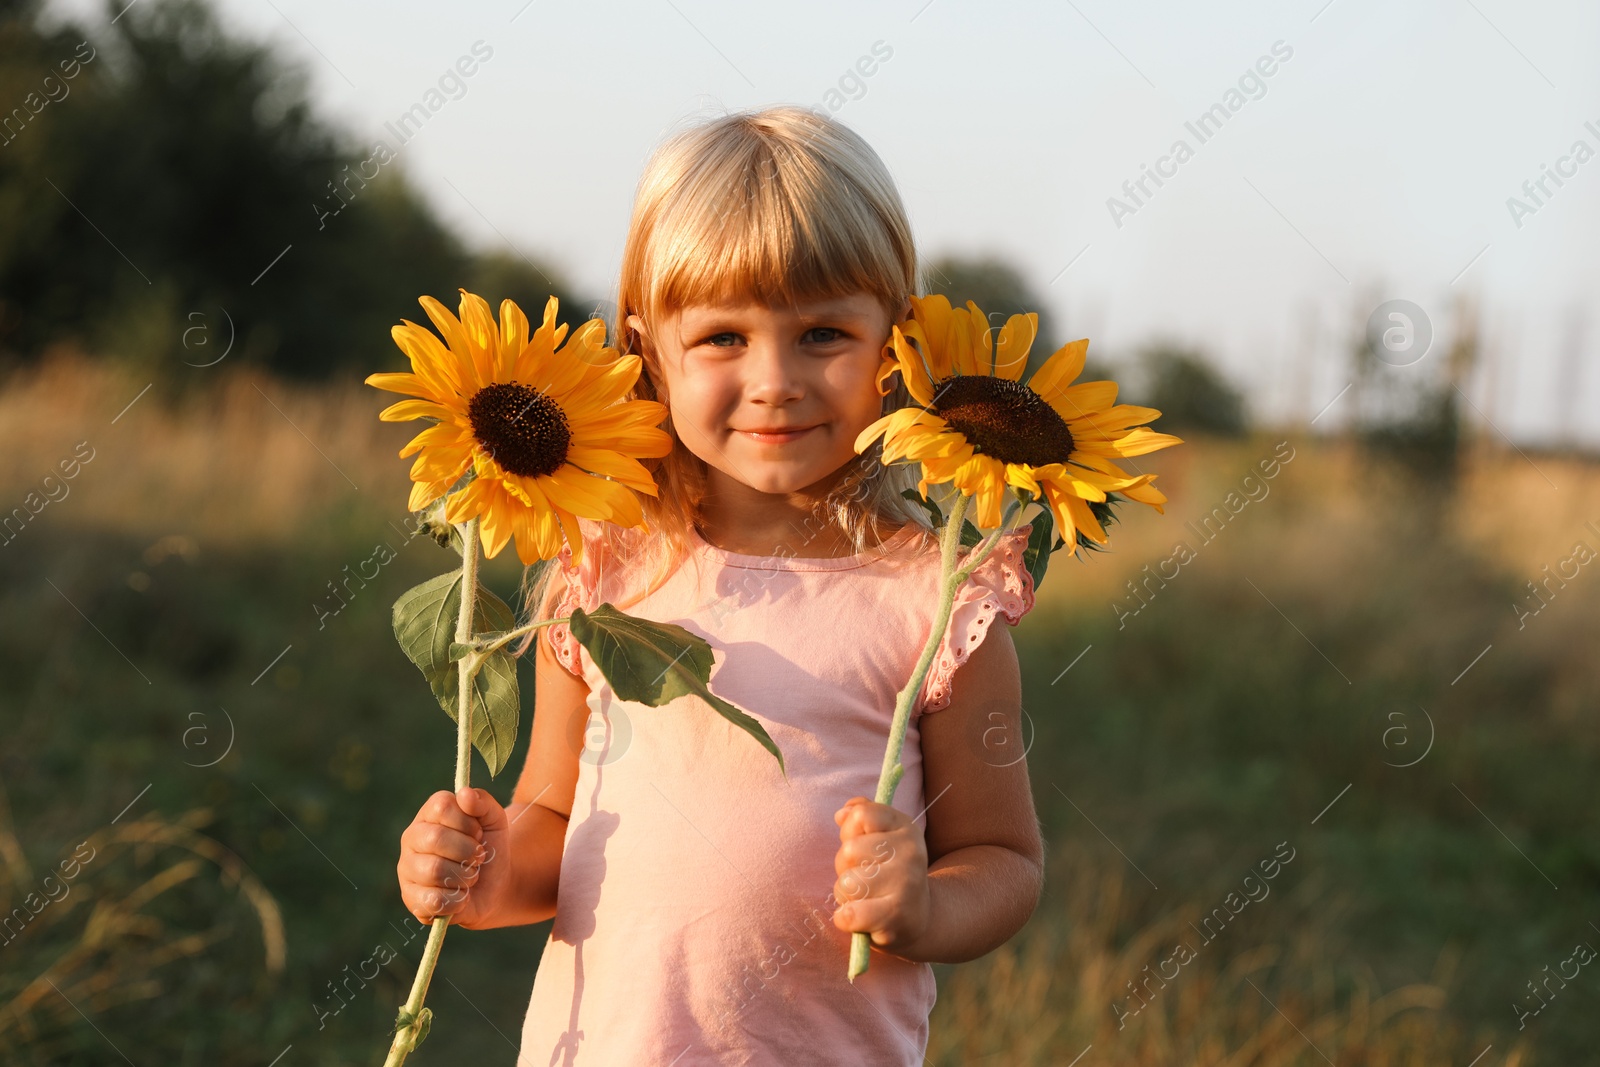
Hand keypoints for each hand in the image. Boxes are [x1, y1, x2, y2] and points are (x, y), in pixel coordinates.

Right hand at [397, 787, 511, 927]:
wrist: (495, 886)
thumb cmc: (489, 847)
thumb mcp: (495, 820)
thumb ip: (482, 802)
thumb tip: (464, 794)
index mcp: (430, 813)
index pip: (442, 807)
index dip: (468, 822)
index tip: (478, 833)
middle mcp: (412, 838)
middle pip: (435, 838)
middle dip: (468, 851)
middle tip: (478, 858)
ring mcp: (407, 868)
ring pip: (434, 870)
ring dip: (465, 876)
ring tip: (470, 877)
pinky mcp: (410, 898)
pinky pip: (433, 900)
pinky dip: (458, 900)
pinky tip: (461, 896)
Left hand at [831, 796, 930, 954]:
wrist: (919, 920)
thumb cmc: (889, 875)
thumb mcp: (882, 839)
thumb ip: (862, 817)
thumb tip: (841, 814)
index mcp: (906, 829)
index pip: (861, 815)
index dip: (850, 832)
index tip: (864, 848)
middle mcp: (911, 853)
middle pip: (849, 850)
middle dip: (845, 868)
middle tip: (865, 881)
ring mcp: (906, 885)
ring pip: (847, 883)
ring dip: (846, 897)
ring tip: (866, 900)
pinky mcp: (896, 917)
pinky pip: (848, 914)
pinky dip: (846, 920)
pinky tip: (863, 920)